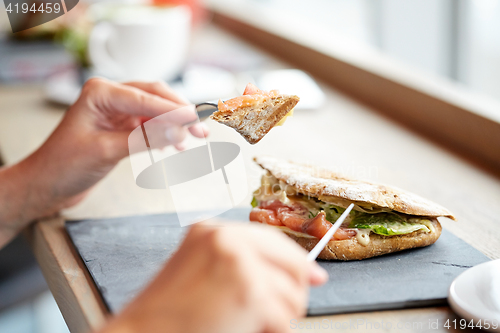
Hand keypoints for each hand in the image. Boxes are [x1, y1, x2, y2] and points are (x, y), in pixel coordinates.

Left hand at [0, 78, 207, 246]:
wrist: (47, 186)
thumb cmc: (64, 166)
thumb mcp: (106, 151)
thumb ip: (144, 139)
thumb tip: (179, 130)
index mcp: (100, 92)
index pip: (146, 98)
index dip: (175, 110)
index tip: (198, 120)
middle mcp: (110, 96)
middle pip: (156, 97)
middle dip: (181, 113)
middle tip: (202, 129)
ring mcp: (117, 111)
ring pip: (157, 110)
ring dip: (177, 123)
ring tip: (198, 137)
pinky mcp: (122, 126)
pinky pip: (151, 125)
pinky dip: (166, 133)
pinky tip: (179, 143)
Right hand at [100, 223, 327, 332]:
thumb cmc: (171, 313)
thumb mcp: (203, 272)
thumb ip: (246, 264)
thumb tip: (308, 274)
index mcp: (212, 231)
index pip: (271, 240)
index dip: (296, 261)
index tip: (315, 276)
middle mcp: (226, 237)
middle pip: (291, 264)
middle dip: (290, 294)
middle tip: (269, 315)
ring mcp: (239, 261)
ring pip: (293, 295)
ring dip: (278, 318)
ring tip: (244, 324)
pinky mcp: (249, 290)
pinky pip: (284, 318)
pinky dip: (272, 332)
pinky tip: (243, 330)